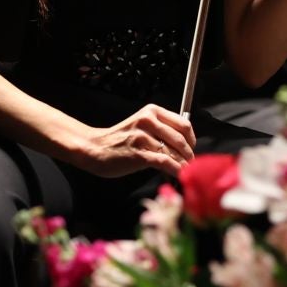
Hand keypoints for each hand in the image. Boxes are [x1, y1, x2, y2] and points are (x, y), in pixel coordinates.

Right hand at [69, 103, 196, 177]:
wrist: (95, 148)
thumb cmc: (120, 139)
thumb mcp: (141, 125)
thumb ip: (161, 129)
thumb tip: (184, 144)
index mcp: (151, 111)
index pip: (183, 124)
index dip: (191, 139)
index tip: (191, 149)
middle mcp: (148, 121)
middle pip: (181, 139)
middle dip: (189, 154)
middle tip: (190, 164)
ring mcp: (143, 137)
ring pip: (174, 152)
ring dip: (183, 164)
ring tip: (186, 171)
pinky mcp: (139, 154)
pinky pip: (165, 162)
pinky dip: (176, 169)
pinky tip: (179, 174)